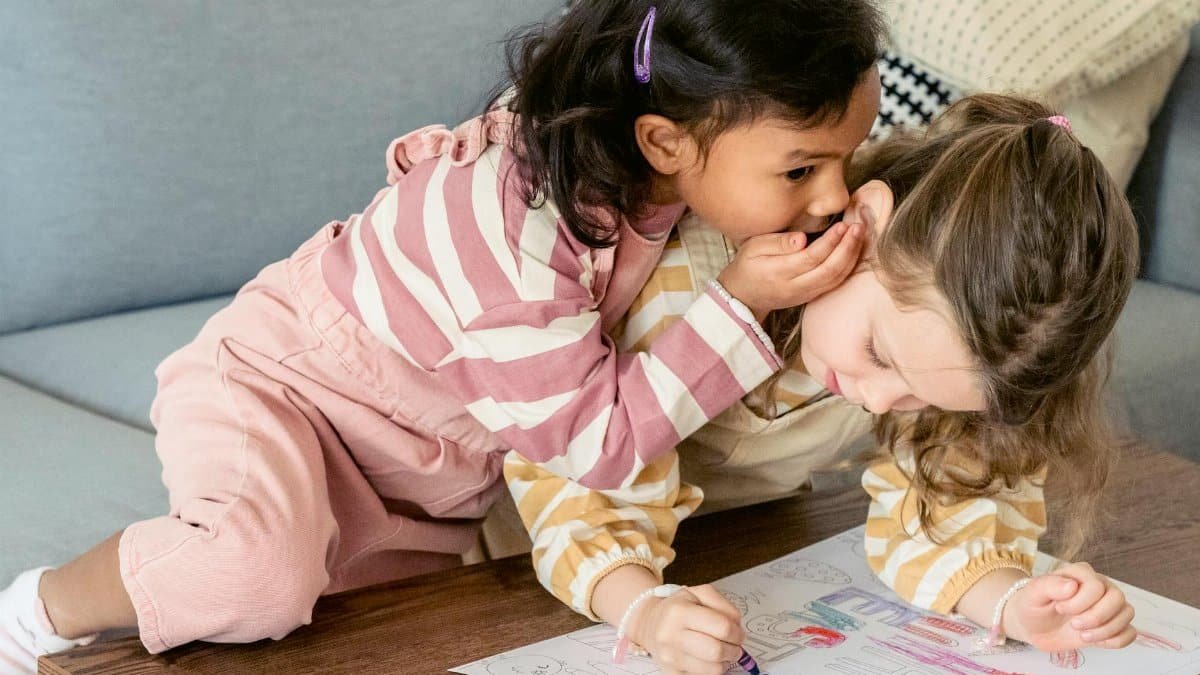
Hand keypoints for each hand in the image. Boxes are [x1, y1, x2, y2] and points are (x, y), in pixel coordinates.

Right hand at [630, 584, 744, 674]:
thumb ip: (723, 605)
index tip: (738, 633)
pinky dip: (711, 670)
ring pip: (713, 669)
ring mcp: (669, 657)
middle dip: (734, 650)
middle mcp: (670, 635)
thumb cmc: (677, 608)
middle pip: (717, 651)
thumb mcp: (699, 593)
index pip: (722, 627)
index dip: (737, 632)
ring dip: (724, 662)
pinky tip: (707, 659)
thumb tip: (737, 626)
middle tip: (734, 645)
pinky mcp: (671, 673)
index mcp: (679, 611)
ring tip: (721, 651)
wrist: (650, 624)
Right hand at [716, 213, 865, 319]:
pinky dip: (848, 266)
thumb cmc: (747, 266)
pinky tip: (854, 250)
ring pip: (836, 278)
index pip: (811, 258)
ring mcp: (805, 294)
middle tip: (858, 227)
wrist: (743, 296)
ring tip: (860, 235)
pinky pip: (835, 283)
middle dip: (847, 248)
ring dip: (852, 257)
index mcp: (778, 273)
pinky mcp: (811, 296)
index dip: (830, 242)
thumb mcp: (752, 248)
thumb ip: (776, 242)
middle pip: (829, 270)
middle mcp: (795, 287)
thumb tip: (801, 239)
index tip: (842, 226)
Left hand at [1003, 563, 1136, 651]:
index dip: (1080, 602)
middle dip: (1096, 618)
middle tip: (1074, 625)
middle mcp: (1100, 585)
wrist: (1033, 626)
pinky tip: (1095, 641)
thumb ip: (1049, 585)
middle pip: (1117, 598)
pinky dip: (1115, 640)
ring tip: (1082, 635)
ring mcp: (1109, 605)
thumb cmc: (1033, 606)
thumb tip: (1072, 586)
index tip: (1059, 608)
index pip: (1096, 586)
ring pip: (1127, 613)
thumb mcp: (1032, 594)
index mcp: (1081, 573)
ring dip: (1105, 630)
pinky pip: (1130, 632)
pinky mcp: (1112, 624)